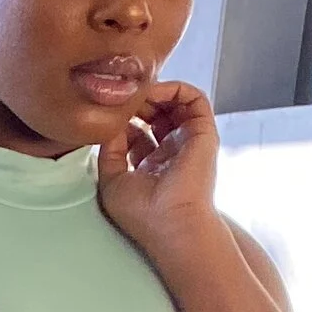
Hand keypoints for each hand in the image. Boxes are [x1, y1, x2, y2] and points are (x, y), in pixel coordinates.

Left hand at [94, 79, 228, 276]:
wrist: (171, 223)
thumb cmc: (142, 213)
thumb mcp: (111, 179)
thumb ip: (108, 150)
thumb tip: (107, 124)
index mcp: (151, 166)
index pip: (137, 133)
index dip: (122, 120)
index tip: (107, 115)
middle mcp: (171, 152)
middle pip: (155, 115)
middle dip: (136, 103)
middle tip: (121, 99)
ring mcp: (188, 142)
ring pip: (174, 103)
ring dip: (153, 92)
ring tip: (136, 92)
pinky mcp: (203, 133)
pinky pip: (194, 99)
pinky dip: (174, 88)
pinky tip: (153, 92)